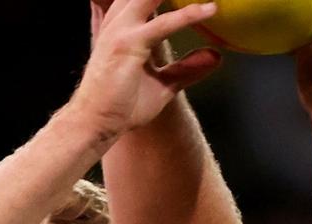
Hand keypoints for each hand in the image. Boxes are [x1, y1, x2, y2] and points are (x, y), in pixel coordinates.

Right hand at [71, 0, 221, 139]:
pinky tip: (208, 10)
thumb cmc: (121, 105)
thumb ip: (186, 67)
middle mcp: (120, 21)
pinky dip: (187, 15)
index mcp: (124, 25)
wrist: (95, 123)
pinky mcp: (127, 44)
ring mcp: (122, 30)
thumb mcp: (162, 84)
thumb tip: (216, 56)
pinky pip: (162, 25)